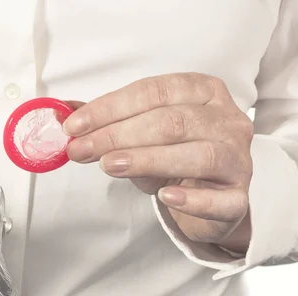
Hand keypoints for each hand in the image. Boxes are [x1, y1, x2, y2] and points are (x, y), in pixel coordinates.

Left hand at [64, 73, 253, 252]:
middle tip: (82, 149)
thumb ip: (104, 121)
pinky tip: (165, 197)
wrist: (208, 197)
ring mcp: (238, 159)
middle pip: (172, 122)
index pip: (154, 92)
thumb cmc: (172, 157)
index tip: (74, 126)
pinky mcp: (238, 198)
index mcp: (202, 92)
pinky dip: (192, 198)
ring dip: (148, 159)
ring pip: (199, 154)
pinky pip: (220, 199)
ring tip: (110, 166)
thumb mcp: (138, 133)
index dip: (110, 108)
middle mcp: (226, 121)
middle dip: (119, 135)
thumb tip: (61, 112)